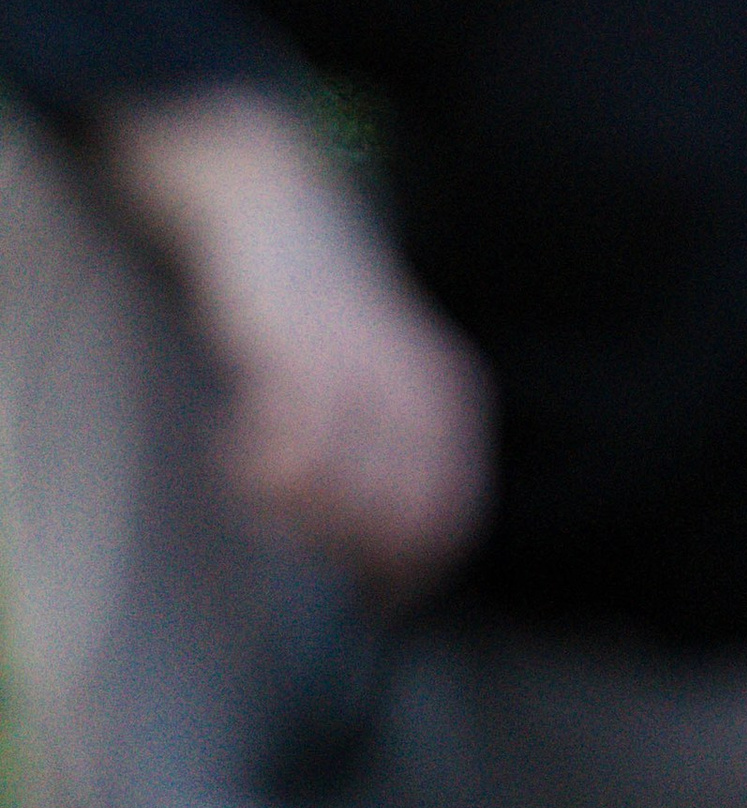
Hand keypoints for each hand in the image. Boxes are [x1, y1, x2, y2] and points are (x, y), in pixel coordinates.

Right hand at [98, 91, 492, 594]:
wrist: (279, 210)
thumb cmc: (326, 315)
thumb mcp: (384, 381)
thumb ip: (395, 453)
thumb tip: (384, 554)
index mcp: (451, 399)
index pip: (451, 515)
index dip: (410, 570)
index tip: (371, 597)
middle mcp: (418, 389)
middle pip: (396, 522)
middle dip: (342, 551)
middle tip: (292, 533)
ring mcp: (362, 372)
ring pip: (339, 498)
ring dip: (288, 515)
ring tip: (254, 487)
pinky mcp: (297, 354)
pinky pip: (285, 453)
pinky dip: (256, 473)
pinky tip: (235, 448)